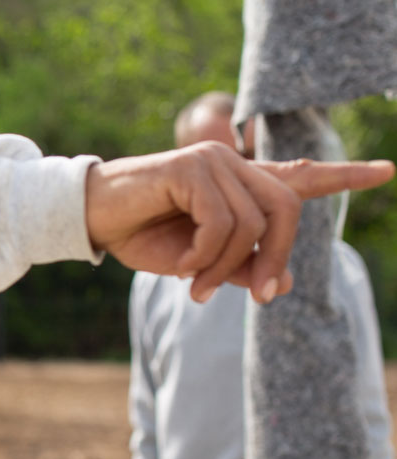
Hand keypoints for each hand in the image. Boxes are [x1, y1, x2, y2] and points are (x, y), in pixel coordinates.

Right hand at [85, 144, 393, 302]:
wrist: (91, 218)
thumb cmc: (142, 236)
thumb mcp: (200, 263)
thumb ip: (244, 266)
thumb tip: (287, 279)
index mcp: (240, 186)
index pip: (302, 178)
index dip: (346, 176)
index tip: (388, 171)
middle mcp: (234, 165)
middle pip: (287, 211)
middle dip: (278, 258)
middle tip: (261, 297)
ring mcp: (215, 161)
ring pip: (253, 224)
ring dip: (227, 267)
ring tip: (196, 286)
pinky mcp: (192, 167)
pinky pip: (222, 223)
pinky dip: (206, 254)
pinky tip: (183, 265)